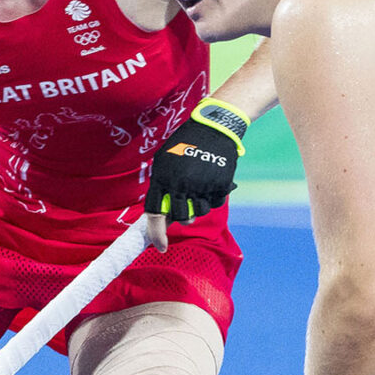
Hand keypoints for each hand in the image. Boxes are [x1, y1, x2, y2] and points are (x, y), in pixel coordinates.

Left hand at [143, 101, 245, 250]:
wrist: (214, 128)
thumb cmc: (185, 143)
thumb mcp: (164, 160)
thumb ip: (161, 186)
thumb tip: (162, 215)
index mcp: (163, 178)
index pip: (155, 213)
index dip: (156, 233)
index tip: (160, 246)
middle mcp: (181, 184)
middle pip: (181, 218)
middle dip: (184, 216)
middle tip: (188, 205)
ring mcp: (201, 185)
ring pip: (199, 212)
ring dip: (200, 205)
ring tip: (200, 186)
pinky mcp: (219, 185)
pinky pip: (215, 203)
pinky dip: (214, 197)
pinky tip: (212, 181)